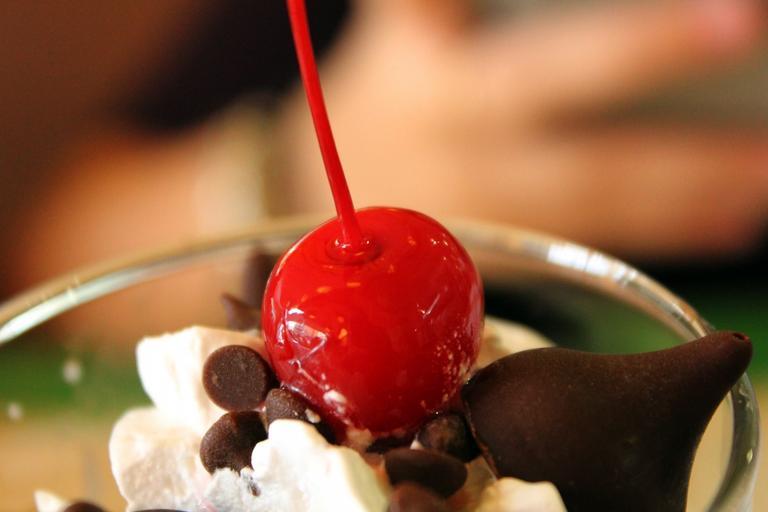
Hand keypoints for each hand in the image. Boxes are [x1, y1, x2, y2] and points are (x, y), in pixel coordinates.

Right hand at [271, 0, 767, 258]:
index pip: (433, 0)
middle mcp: (445, 123)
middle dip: (640, 56)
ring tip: (766, 165)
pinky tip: (734, 218)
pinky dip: (667, 229)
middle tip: (744, 25)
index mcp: (421, 57)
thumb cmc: (404, 98)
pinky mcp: (500, 246)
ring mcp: (473, 193)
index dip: (505, 4)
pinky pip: (588, 237)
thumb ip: (451, 5)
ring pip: (584, 184)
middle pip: (542, 89)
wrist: (344, 203)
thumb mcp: (413, 38)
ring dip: (685, 174)